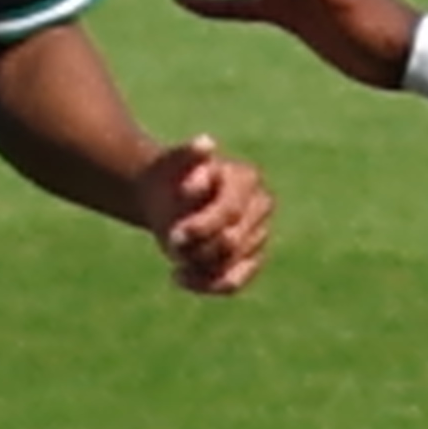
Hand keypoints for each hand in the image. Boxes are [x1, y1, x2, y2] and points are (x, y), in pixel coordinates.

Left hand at [134, 135, 270, 295]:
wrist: (166, 197)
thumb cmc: (170, 177)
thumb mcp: (172, 162)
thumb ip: (188, 154)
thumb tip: (206, 143)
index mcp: (246, 178)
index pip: (230, 212)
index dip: (202, 227)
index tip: (174, 235)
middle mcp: (261, 205)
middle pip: (231, 242)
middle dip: (198, 247)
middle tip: (172, 244)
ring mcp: (259, 234)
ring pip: (231, 264)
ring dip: (198, 264)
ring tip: (174, 255)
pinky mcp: (252, 260)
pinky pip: (234, 282)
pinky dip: (206, 284)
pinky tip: (179, 277)